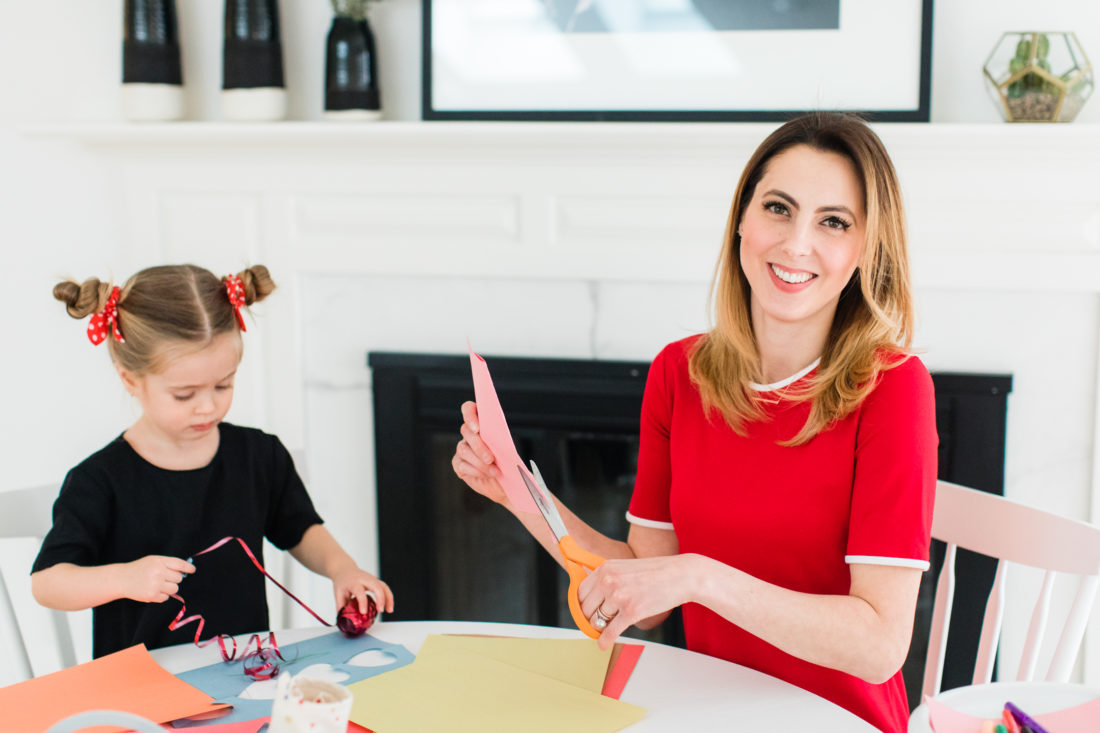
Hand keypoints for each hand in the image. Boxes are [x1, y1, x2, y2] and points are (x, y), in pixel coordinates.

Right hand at [119, 555, 195, 602]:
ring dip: (170, 588)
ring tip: (160, 584)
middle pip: (179, 578)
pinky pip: (166, 597)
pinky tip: (154, 590)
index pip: (180, 564)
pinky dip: (162, 595)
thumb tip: (187, 570)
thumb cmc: (140, 568)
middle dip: (175, 579)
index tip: (192, 570)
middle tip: (166, 578)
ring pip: (175, 589)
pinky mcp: (152, 595)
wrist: (122, 579)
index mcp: (159, 561)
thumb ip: (169, 564)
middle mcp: (158, 572)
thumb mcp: (153, 560)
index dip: (188, 568)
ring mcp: (155, 585)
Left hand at [332, 566, 394, 614]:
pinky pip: (385, 588)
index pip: (359, 591)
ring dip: (388, 598)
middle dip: (381, 598)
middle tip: (381, 610)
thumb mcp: (338, 594)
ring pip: (384, 586)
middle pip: (376, 586)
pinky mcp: (376, 581)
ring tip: (389, 610)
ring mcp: (372, 579)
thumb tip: (343, 621)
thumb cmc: (342, 582)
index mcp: (353, 582)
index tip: (364, 612)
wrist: (345, 570)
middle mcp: (364, 579)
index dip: (362, 602)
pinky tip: (389, 606)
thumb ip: (341, 608)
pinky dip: (389, 597)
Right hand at [451, 401, 508, 506]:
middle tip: (491, 458)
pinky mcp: (459, 464)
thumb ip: (504, 445)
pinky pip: (462, 465)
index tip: (477, 428)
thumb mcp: (511, 452)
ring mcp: (463, 448)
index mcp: (483, 423)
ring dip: (479, 462)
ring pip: (463, 450)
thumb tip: (503, 446)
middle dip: (478, 445)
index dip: (469, 415)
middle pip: (466, 431)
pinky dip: (475, 470)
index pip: (469, 409)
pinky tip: (486, 475)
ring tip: (495, 471)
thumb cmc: (510, 464)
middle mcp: (470, 433)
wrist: (507, 484)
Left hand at [578, 554, 701, 649]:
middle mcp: (609, 580)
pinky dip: (605, 641)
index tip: (585, 612)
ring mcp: (620, 596)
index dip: (582, 604)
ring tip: (604, 631)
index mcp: (605, 568)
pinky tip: (604, 644)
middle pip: (586, 607)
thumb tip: (593, 597)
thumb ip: (608, 578)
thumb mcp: (625, 567)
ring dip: (599, 629)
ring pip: (597, 620)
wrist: (680, 575)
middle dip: (589, 618)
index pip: (581, 591)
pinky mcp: (632, 611)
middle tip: (595, 623)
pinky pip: (610, 631)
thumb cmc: (656, 572)